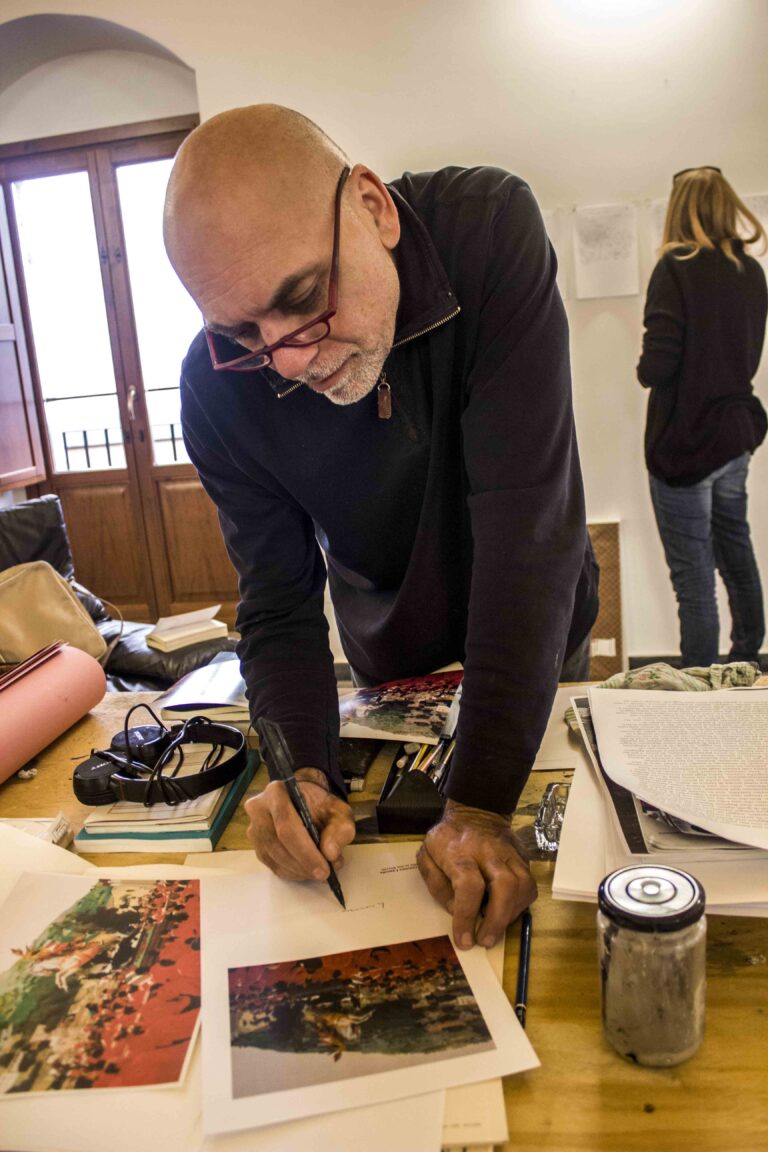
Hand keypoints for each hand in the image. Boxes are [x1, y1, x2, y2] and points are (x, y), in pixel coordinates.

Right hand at [245, 767, 355, 880]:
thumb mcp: (338, 811)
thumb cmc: (320, 804)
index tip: (324, 869)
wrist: (304, 799)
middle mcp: (259, 809)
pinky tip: (307, 871)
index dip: (305, 851)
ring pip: (275, 858)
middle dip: (304, 864)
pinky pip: (272, 865)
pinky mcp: (257, 846)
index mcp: (277, 793)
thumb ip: (339, 830)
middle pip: (278, 844)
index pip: (287, 825)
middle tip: (325, 874)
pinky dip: (292, 872)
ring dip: (299, 870)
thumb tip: (330, 854)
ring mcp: (254, 829)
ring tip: (320, 871)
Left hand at [417, 799, 536, 949]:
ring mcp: (509, 854)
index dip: (467, 916)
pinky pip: (529, 885)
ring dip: (511, 914)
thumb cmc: (447, 839)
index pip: (469, 886)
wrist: (475, 812)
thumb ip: (435, 883)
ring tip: (495, 928)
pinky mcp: (523, 858)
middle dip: (497, 920)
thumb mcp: (427, 855)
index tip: (464, 939)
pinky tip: (507, 912)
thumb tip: (455, 910)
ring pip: (523, 885)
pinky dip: (521, 904)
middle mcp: (489, 852)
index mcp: (460, 852)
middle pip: (505, 886)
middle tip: (485, 940)